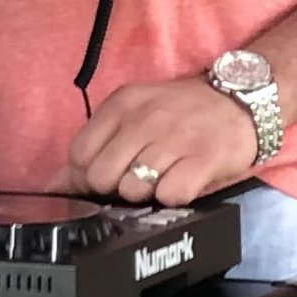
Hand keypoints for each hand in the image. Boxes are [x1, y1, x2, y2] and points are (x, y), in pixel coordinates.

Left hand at [67, 75, 260, 208]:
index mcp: (122, 104)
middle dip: (115, 187)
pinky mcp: (203, 158)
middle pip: (101, 178)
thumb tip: (54, 185)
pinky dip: (175, 196)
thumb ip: (94, 145)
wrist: (242, 100)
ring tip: (164, 176)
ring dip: (147, 193)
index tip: (109, 173)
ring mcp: (174, 138)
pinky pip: (170, 196)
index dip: (88, 174)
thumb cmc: (183, 113)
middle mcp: (145, 118)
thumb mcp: (134, 115)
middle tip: (138, 177)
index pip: (79, 155)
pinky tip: (183, 181)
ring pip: (133, 190)